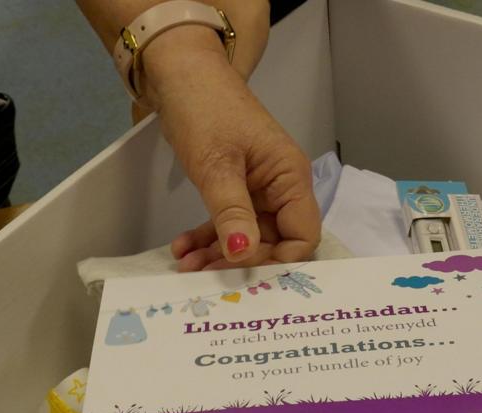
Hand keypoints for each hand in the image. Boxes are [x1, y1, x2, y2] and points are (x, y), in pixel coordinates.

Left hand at [140, 26, 320, 270]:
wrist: (178, 73)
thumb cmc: (205, 110)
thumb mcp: (217, 165)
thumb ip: (232, 213)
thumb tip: (243, 255)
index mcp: (290, 177)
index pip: (303, 235)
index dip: (278, 258)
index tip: (241, 266)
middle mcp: (281, 187)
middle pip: (275, 240)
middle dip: (241, 260)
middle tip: (202, 271)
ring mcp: (259, 188)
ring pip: (248, 235)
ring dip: (219, 252)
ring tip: (186, 264)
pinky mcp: (236, 187)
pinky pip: (230, 222)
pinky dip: (210, 237)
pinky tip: (184, 247)